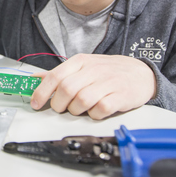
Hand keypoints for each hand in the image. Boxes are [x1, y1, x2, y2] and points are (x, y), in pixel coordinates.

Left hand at [30, 54, 156, 119]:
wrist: (141, 73)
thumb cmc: (108, 71)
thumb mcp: (83, 67)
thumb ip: (59, 74)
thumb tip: (34, 79)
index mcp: (81, 61)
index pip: (55, 76)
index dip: (42, 92)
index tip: (36, 104)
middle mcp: (93, 70)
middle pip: (66, 90)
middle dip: (59, 104)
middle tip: (62, 108)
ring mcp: (107, 83)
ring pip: (81, 101)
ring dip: (76, 110)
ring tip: (79, 109)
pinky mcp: (120, 96)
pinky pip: (99, 110)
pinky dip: (94, 114)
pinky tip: (95, 110)